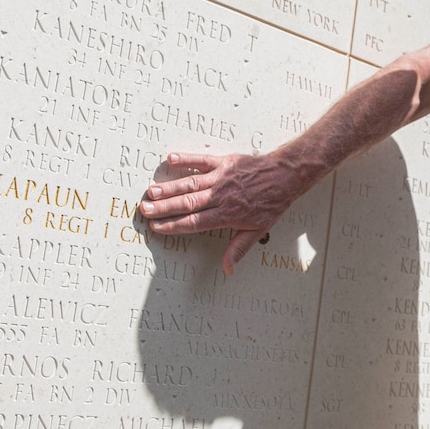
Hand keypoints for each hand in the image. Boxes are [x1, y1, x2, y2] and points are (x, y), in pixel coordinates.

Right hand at [138, 152, 304, 274]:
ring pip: (190, 183)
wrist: (285, 176)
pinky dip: (186, 159)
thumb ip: (239, 249)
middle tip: (145, 210)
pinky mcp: (224, 162)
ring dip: (169, 188)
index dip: (174, 226)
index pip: (194, 223)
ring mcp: (221, 178)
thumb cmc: (271, 204)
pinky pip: (202, 160)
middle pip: (187, 204)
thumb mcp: (258, 231)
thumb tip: (228, 269)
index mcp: (226, 215)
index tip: (157, 227)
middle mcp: (220, 196)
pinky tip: (170, 159)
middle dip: (164, 208)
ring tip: (151, 191)